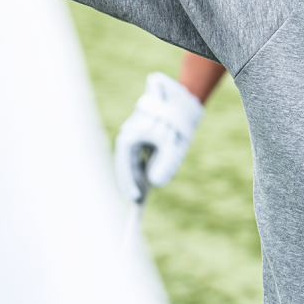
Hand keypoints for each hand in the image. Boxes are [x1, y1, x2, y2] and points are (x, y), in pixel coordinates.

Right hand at [114, 72, 204, 202]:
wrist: (179, 101)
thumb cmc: (173, 123)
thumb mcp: (171, 145)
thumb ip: (164, 164)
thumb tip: (155, 184)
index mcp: (129, 139)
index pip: (125, 166)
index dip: (129, 184)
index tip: (136, 199)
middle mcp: (128, 138)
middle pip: (126, 166)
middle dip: (132, 184)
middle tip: (139, 202)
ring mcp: (134, 138)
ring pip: (133, 162)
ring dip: (137, 177)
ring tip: (143, 195)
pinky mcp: (142, 138)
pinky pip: (139, 157)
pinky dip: (142, 169)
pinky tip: (148, 180)